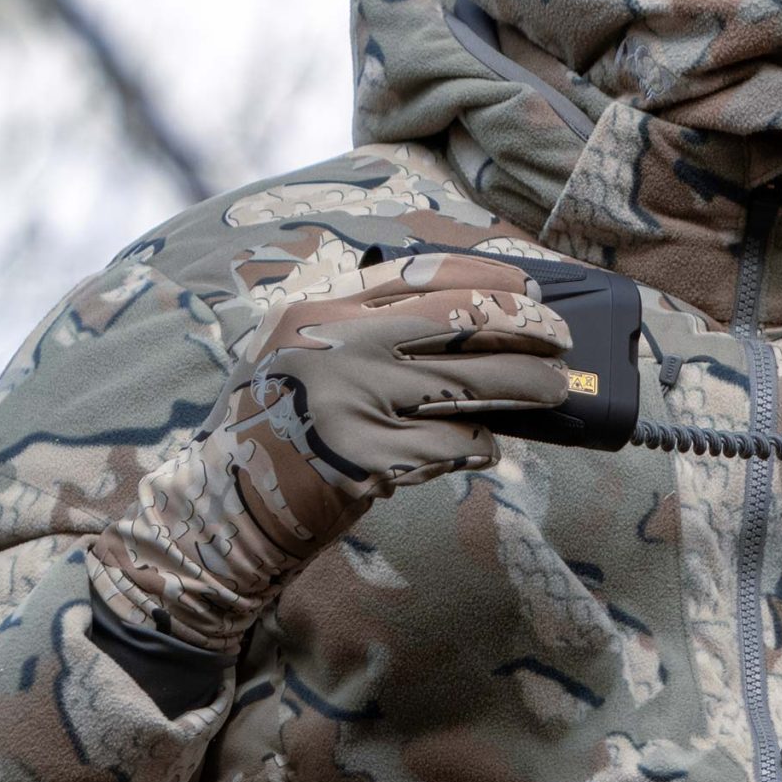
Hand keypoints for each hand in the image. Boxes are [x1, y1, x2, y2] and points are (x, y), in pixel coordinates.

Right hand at [86, 243, 570, 655]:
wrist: (221, 507)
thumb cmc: (270, 432)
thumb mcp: (298, 358)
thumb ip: (359, 331)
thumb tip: (463, 320)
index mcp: (318, 312)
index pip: (419, 273)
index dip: (485, 276)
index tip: (528, 287)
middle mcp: (336, 347)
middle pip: (458, 321)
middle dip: (523, 326)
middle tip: (559, 338)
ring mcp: (353, 403)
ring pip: (469, 385)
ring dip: (524, 388)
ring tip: (554, 389)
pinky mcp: (367, 460)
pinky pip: (451, 447)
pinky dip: (479, 446)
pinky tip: (487, 448)